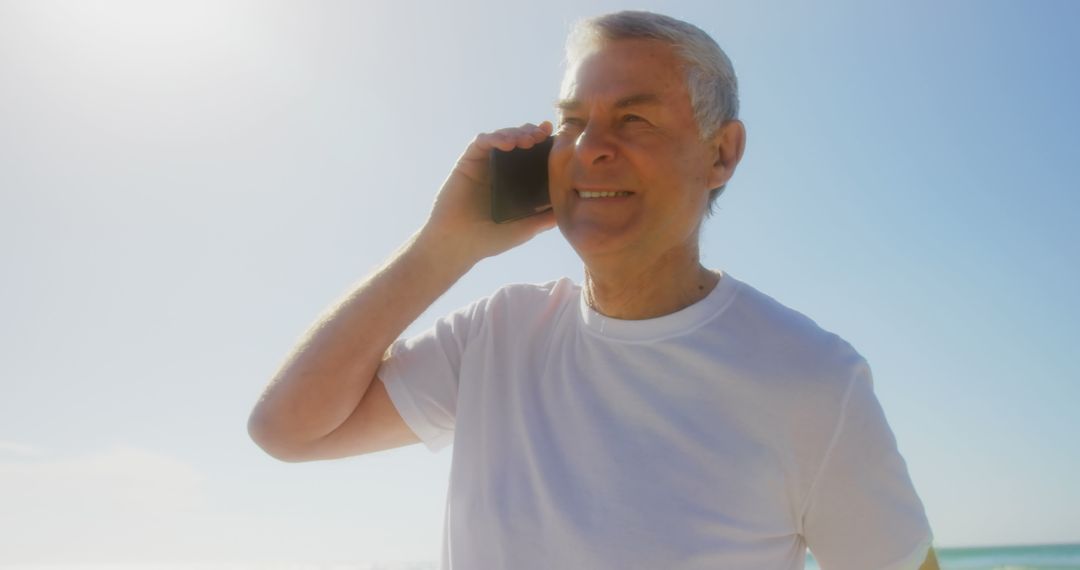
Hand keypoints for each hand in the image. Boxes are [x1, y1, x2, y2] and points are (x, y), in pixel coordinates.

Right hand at [418, 121, 556, 264]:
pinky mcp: (467, 162)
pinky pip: (481, 141)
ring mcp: (484, 164)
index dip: (544, 143)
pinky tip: (507, 143)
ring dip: (516, 133)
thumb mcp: (526, 228)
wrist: (458, 244)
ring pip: (502, 136)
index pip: (532, 156)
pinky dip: (495, 137)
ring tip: (527, 139)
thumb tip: (572, 206)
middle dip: (532, 133)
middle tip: (543, 134)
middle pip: (518, 140)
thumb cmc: (491, 239)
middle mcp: (500, 169)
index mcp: (515, 182)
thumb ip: (547, 217)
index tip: (557, 136)